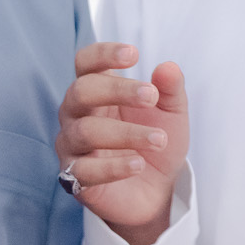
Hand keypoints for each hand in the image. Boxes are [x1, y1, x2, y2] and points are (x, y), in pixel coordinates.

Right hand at [56, 43, 188, 244]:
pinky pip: (84, 170)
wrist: (157, 190)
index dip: (103, 54)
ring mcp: (72, 146)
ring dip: (125, 133)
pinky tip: (138, 165)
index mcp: (96, 91)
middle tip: (151, 97)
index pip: (85, 63)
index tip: (133, 54)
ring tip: (159, 140)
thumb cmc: (155, 142)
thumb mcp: (172, 114)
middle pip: (81, 91)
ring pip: (85, 132)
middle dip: (117, 91)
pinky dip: (113, 167)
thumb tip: (168, 68)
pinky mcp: (75, 178)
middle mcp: (76, 114)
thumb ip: (170, 90)